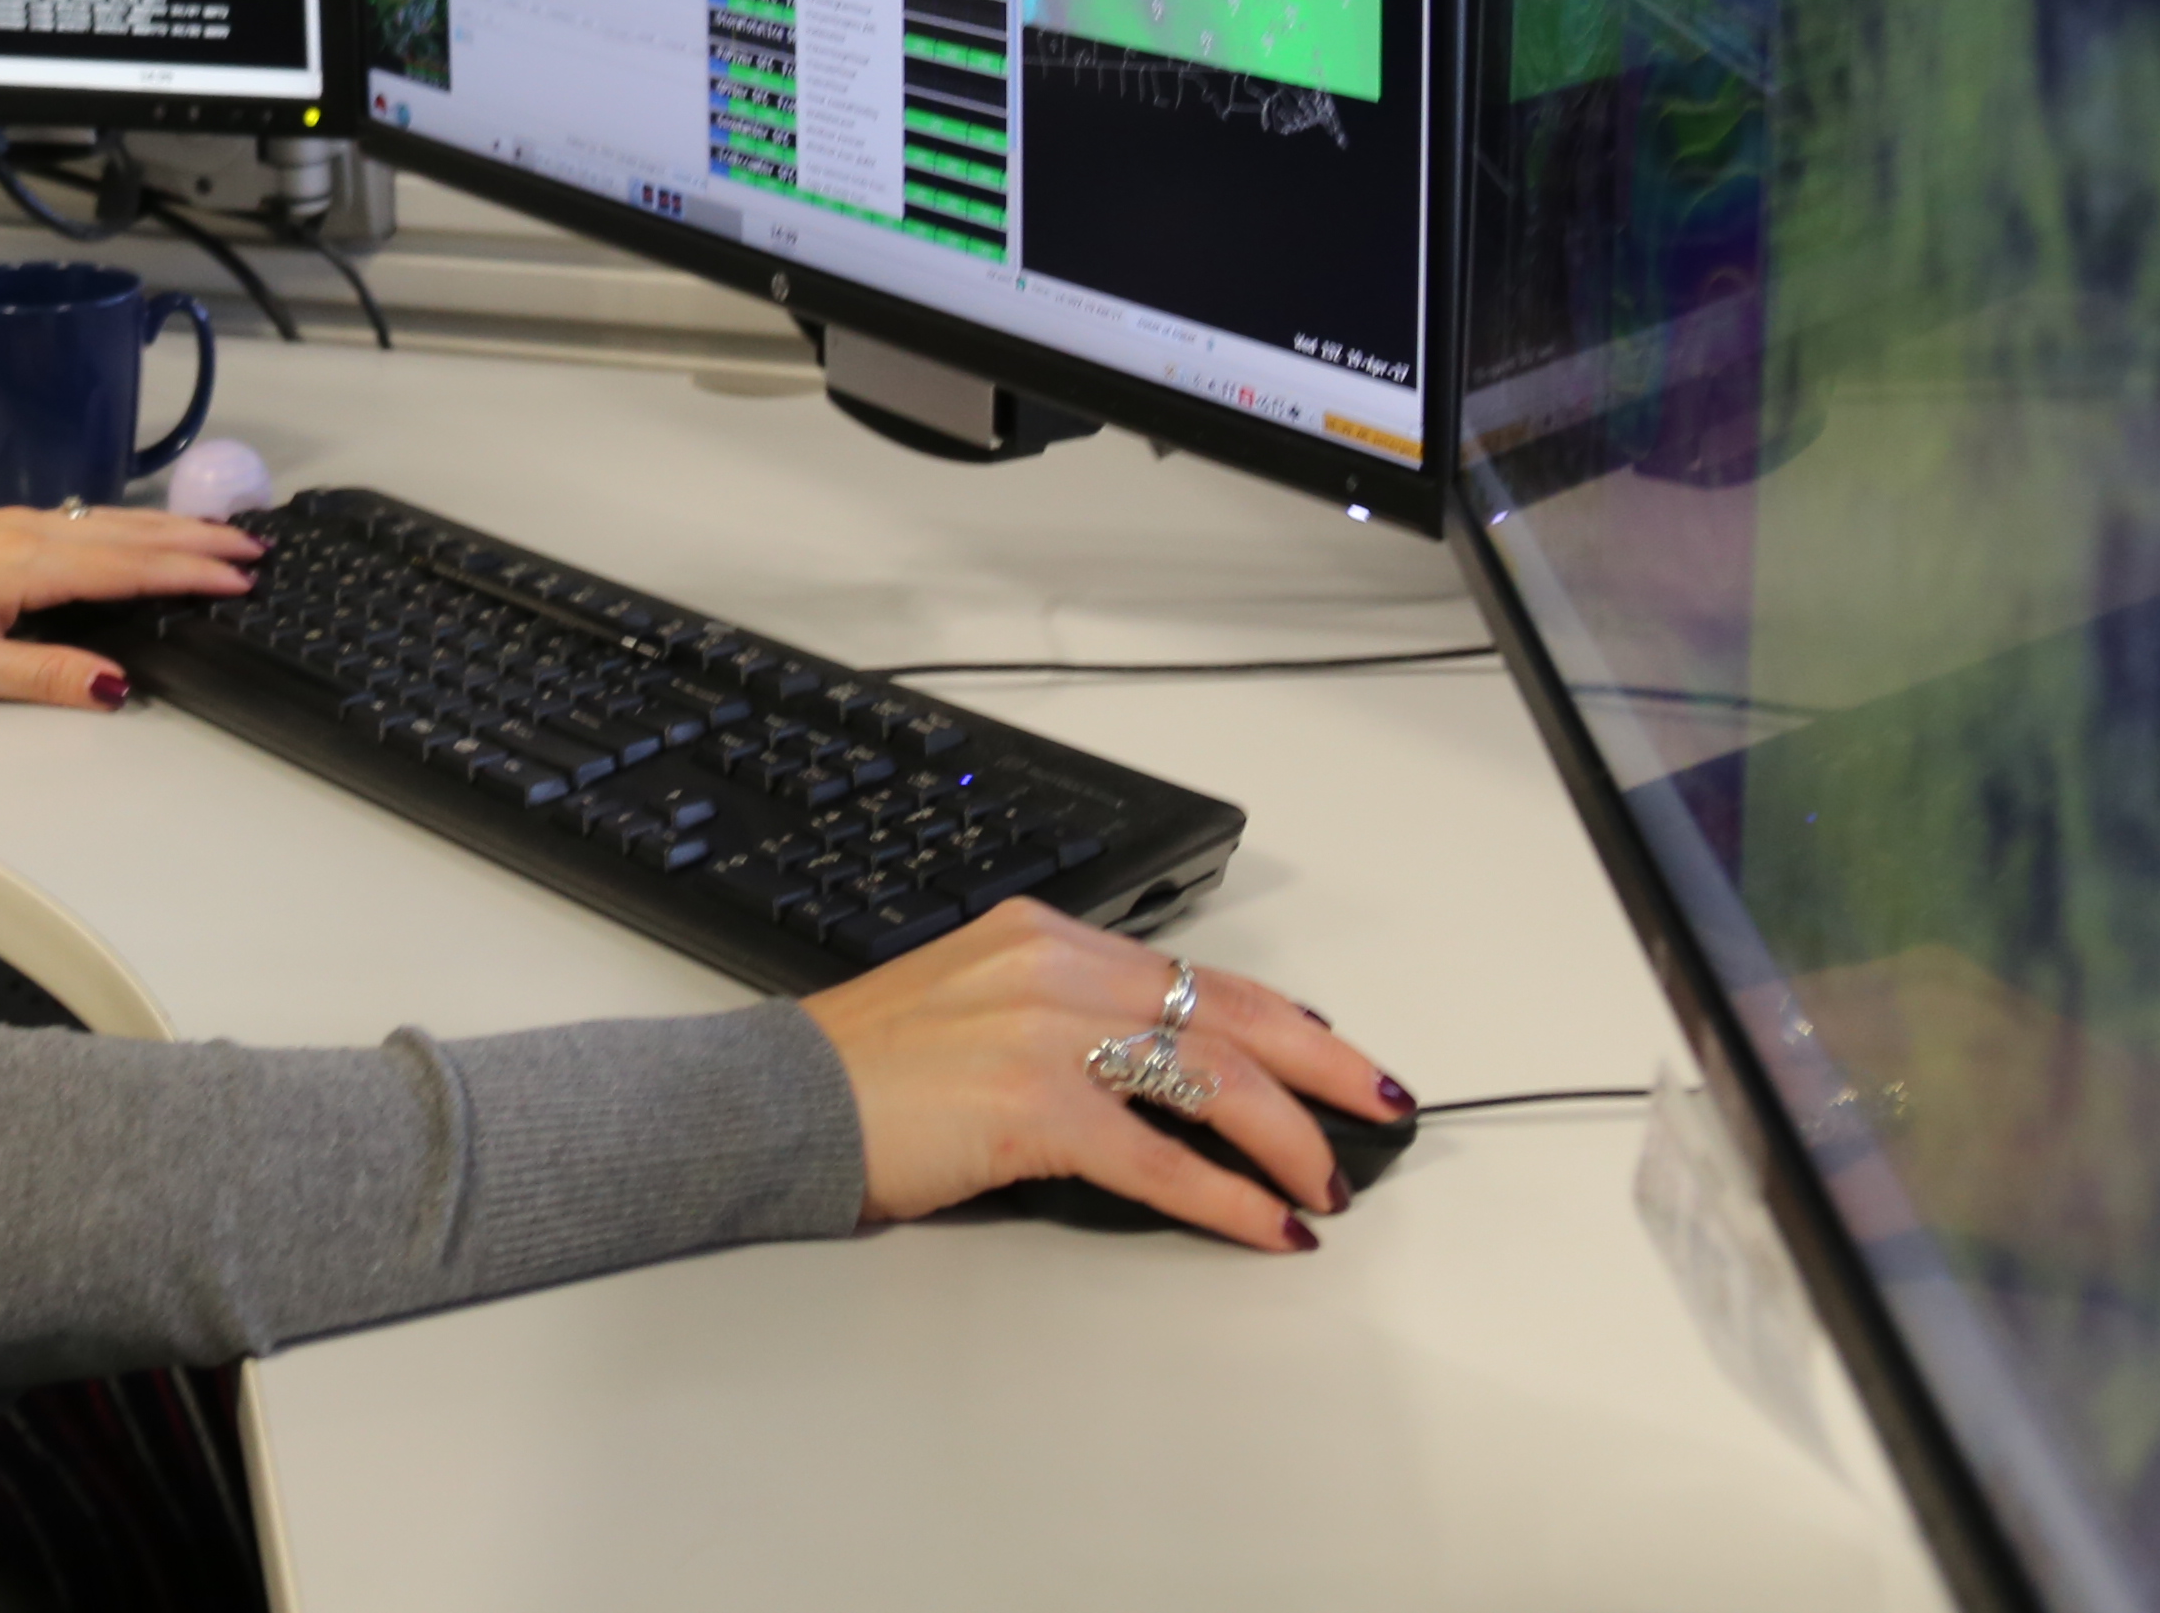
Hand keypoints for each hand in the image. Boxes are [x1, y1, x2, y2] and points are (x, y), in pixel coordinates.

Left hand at [0, 506, 255, 710]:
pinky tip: (140, 532)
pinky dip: (130, 525)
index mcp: (30, 563)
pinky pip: (85, 520)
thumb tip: (119, 685)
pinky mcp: (0, 528)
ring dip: (169, 528)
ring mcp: (15, 523)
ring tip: (219, 534)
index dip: (191, 572)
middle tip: (255, 548)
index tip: (243, 577)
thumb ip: (48, 675)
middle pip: (131, 533)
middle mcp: (31, 531)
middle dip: (197, 540)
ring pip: (110, 521)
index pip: (131, 567)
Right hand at [797, 905, 1408, 1247]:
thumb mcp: (973, 1006)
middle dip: (1322, 1065)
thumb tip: (1156, 1077)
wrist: (776, 1102)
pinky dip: (1225, 1196)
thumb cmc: (866, 1072)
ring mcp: (1042, 1031)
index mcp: (1042, 936)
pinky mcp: (1029, 1105)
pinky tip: (1264, 1223)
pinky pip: (1158, 1156)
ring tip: (1325, 1183)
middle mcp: (1051, 967)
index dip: (1281, 1019)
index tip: (1330, 1054)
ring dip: (1287, 1137)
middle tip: (1383, 1106)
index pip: (1193, 972)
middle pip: (1226, 1010)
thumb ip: (1061, 1020)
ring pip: (1209, 1074)